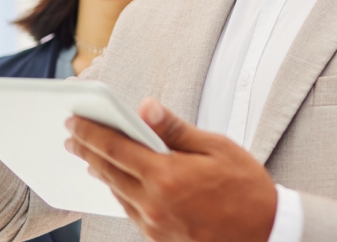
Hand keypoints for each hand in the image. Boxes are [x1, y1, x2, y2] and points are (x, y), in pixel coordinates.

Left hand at [66, 99, 277, 241]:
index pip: (116, 148)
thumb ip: (176, 129)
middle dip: (86, 150)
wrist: (265, 234)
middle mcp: (154, 204)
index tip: (74, 120)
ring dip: (100, 172)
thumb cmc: (247, 189)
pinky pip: (130, 211)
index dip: (91, 132)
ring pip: (116, 193)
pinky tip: (118, 182)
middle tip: (71, 136)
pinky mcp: (160, 238)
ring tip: (89, 156)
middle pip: (108, 172)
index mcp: (167, 176)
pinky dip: (119, 192)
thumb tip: (145, 107)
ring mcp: (155, 225)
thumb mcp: (217, 148)